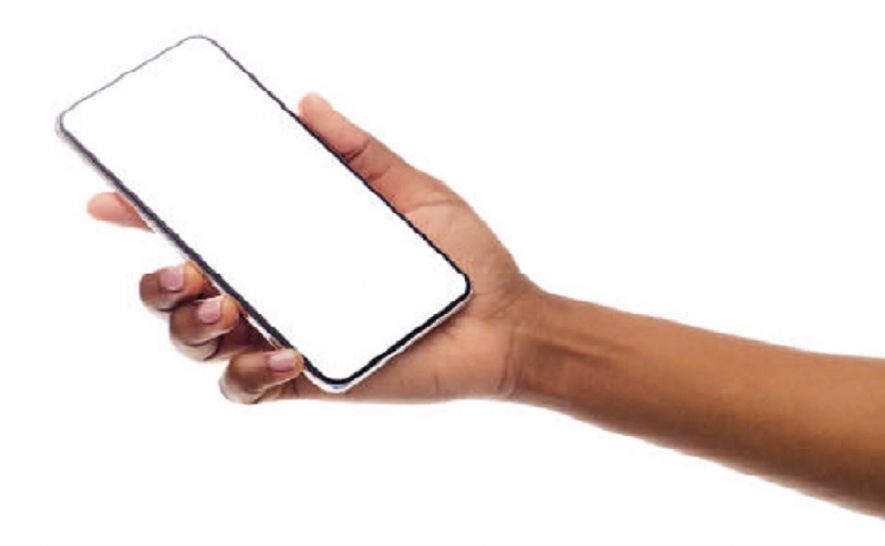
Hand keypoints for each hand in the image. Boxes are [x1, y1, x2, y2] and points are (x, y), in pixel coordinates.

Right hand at [87, 93, 540, 402]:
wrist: (505, 323)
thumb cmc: (463, 259)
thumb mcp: (412, 191)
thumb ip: (359, 152)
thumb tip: (307, 104)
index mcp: (289, 242)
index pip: (207, 226)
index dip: (149, 215)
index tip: (112, 198)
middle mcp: (277, 288)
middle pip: (181, 292)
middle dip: (156, 282)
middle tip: (180, 266)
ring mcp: (287, 334)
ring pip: (198, 342)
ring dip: (188, 324)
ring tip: (225, 302)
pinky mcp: (309, 380)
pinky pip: (249, 387)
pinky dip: (250, 371)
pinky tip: (287, 351)